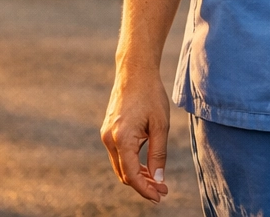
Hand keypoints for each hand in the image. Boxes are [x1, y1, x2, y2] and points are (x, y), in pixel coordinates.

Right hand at [101, 66, 171, 201]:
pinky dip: (131, 164)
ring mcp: (106, 135)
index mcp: (122, 138)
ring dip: (137, 176)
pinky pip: (118, 155)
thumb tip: (157, 179)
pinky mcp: (107, 131)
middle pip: (124, 174)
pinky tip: (147, 166)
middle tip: (163, 189)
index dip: (145, 190)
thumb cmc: (150, 95)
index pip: (131, 175)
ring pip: (120, 166)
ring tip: (157, 180)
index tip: (160, 196)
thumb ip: (158, 154)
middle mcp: (109, 139)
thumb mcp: (160, 125)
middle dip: (143, 185)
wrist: (134, 72)